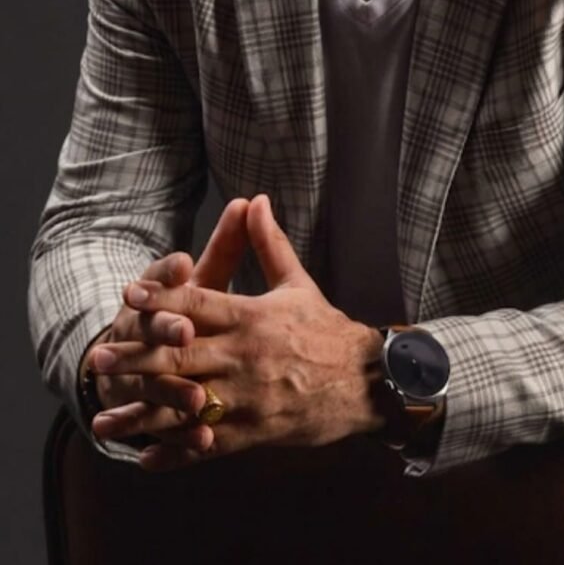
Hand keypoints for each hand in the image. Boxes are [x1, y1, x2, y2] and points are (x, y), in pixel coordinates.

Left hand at [90, 195, 384, 469]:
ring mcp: (248, 397)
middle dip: (136, 358)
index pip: (199, 303)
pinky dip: (176, 454)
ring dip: (144, 413)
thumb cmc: (327, 330)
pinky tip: (146, 458)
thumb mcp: (298, 282)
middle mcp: (245, 357)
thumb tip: (255, 200)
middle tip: (99, 358)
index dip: (162, 298)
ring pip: (186, 406)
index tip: (129, 295)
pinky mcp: (254, 432)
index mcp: (252, 317)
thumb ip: (268, 243)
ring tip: (104, 420)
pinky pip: (208, 445)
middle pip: (181, 356)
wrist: (367, 381)